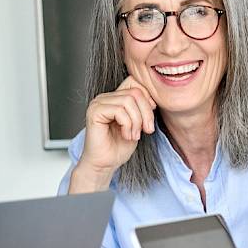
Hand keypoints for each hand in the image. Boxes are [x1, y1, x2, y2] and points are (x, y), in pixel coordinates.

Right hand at [69, 77, 155, 191]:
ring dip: (137, 121)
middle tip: (147, 130)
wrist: (104, 164)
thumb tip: (153, 99)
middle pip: (135, 92)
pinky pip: (119, 110)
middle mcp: (105, 97)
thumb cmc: (119, 147)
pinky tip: (126, 135)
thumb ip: (142, 108)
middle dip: (146, 113)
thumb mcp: (137, 124)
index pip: (135, 83)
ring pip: (129, 101)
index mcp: (114, 97)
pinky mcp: (95, 112)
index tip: (149, 119)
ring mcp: (98, 103)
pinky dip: (128, 124)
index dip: (148, 98)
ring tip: (134, 135)